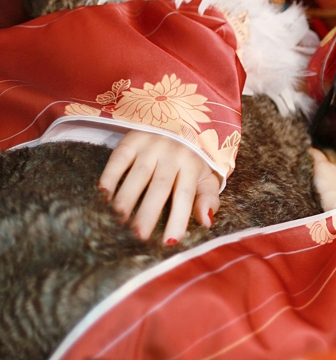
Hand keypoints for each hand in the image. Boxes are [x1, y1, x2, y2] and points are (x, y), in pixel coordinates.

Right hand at [99, 130, 218, 242]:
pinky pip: (118, 159)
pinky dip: (109, 177)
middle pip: (159, 188)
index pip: (184, 196)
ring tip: (118, 221)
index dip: (178, 219)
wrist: (180, 116)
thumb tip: (206, 223)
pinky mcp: (131, 139)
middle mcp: (172, 154)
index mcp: (192, 165)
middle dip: (148, 213)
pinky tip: (103, 196)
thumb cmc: (193, 156)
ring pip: (137, 176)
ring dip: (126, 199)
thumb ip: (208, 198)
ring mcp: (151, 146)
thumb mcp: (206, 174)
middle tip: (138, 237)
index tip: (169, 242)